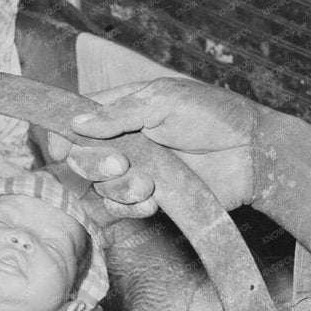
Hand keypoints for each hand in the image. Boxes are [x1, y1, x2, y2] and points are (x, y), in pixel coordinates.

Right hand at [46, 78, 259, 217]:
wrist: (252, 155)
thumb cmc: (214, 115)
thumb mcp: (165, 100)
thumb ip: (120, 112)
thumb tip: (77, 123)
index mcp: (121, 109)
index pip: (75, 120)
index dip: (61, 134)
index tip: (58, 146)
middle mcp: (123, 141)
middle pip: (80, 158)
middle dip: (94, 164)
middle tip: (123, 163)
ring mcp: (136, 171)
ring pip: (100, 187)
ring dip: (119, 188)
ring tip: (149, 183)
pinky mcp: (151, 198)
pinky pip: (122, 209)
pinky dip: (131, 208)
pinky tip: (154, 200)